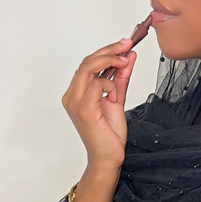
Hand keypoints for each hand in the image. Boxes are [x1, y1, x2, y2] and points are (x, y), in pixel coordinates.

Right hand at [62, 37, 136, 169]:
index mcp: (77, 92)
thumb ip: (121, 78)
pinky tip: (115, 92)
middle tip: (127, 44)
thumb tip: (129, 57)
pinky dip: (109, 82)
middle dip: (109, 50)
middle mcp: (72, 95)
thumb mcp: (118, 99)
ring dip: (110, 61)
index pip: (89, 63)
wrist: (108, 157)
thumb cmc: (110, 133)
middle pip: (87, 62)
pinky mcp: (83, 109)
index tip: (125, 44)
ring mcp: (75, 102)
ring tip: (125, 61)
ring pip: (88, 68)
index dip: (107, 51)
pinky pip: (95, 84)